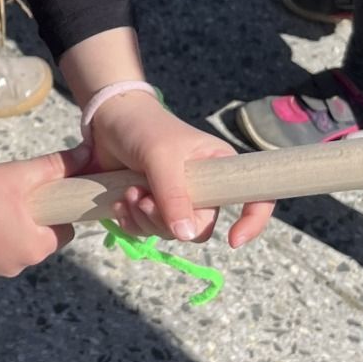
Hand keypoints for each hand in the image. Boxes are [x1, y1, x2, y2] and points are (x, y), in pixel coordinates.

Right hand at [0, 153, 75, 279]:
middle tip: (11, 194)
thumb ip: (54, 166)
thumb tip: (88, 155)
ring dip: (7, 229)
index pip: (64, 231)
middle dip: (30, 219)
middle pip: (37, 239)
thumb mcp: (19, 175)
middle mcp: (19, 266)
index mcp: (37, 248)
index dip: (57, 210)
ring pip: (12, 246)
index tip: (41, 193)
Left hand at [84, 92, 273, 249]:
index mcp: (220, 168)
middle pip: (200, 227)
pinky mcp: (152, 208)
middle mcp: (204, 188)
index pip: (254, 197)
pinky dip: (132, 222)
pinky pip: (148, 232)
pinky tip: (120, 202)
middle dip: (167, 221)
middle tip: (142, 200)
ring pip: (171, 232)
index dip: (253, 222)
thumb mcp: (160, 157)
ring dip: (144, 218)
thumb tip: (186, 234)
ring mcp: (177, 200)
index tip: (233, 240)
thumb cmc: (143, 129)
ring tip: (128, 193)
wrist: (108, 121)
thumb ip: (173, 194)